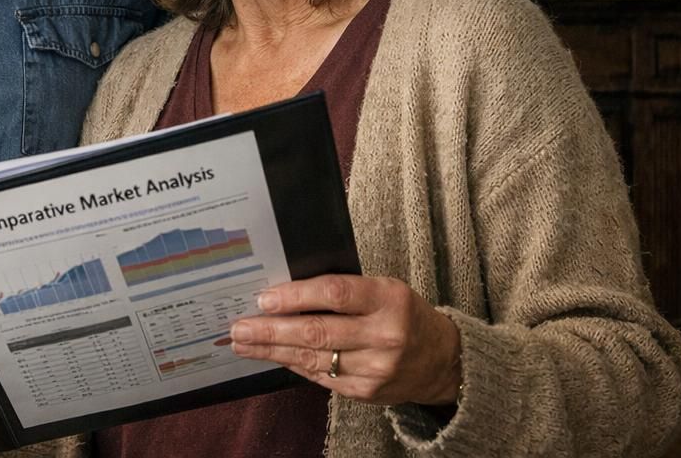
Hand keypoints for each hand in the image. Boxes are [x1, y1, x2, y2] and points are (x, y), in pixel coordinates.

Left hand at [229, 274, 461, 406]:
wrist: (441, 360)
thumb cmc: (403, 314)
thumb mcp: (384, 289)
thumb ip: (344, 290)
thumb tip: (286, 291)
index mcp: (388, 299)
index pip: (334, 293)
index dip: (295, 296)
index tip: (264, 298)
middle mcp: (384, 335)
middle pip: (317, 332)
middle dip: (271, 330)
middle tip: (239, 327)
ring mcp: (375, 368)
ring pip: (313, 358)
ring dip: (273, 351)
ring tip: (244, 344)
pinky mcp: (366, 392)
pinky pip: (320, 377)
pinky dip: (293, 365)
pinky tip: (273, 358)